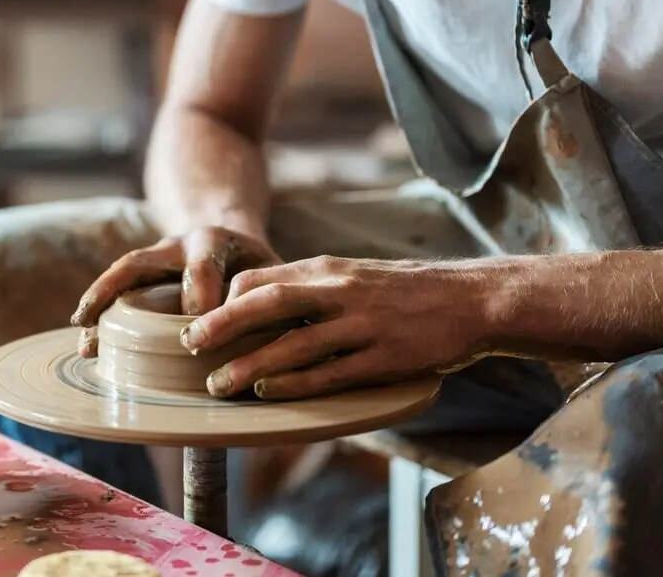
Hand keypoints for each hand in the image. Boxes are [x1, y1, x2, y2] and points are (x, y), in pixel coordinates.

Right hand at [70, 227, 281, 357]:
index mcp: (218, 241)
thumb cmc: (262, 268)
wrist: (234, 237)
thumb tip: (288, 350)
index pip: (203, 266)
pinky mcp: (144, 269)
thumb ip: (277, 302)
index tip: (196, 336)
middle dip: (124, 292)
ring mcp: (157, 254)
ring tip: (83, 332)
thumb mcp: (278, 276)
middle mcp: (180, 243)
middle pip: (144, 260)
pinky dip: (98, 305)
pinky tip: (85, 336)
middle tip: (116, 331)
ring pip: (121, 271)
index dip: (199, 298)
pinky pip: (115, 283)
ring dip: (98, 299)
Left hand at [184, 256, 495, 399]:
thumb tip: (259, 307)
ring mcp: (363, 324)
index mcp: (327, 269)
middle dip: (222, 325)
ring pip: (294, 344)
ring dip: (251, 365)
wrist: (473, 298)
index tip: (200, 322)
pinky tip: (269, 393)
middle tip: (189, 345)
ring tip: (218, 384)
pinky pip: (331, 372)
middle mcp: (339, 291)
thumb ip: (310, 288)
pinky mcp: (385, 357)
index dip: (226, 300)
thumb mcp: (352, 276)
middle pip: (267, 302)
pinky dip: (295, 383)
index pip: (262, 278)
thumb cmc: (404, 291)